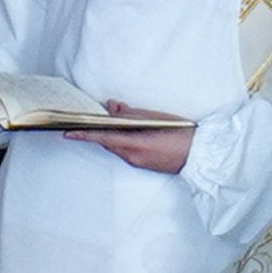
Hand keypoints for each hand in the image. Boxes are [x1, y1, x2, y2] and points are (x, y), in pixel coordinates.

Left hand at [63, 100, 194, 171]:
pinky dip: (123, 140)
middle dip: (102, 128)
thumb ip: (131, 114)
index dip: (85, 134)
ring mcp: (138, 163)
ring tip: (117, 118)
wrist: (203, 155)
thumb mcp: (156, 118)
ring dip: (113, 133)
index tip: (68, 132)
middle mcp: (133, 157)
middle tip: (98, 113)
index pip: (103, 138)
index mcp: (136, 145)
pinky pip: (126, 151)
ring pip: (117, 146)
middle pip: (108, 141)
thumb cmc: (182, 134)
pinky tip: (128, 130)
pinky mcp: (143, 165)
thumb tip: (112, 107)